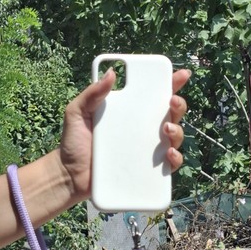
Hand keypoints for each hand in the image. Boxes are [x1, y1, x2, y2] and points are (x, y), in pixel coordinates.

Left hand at [59, 67, 190, 201]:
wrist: (70, 176)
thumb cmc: (73, 143)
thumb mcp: (77, 113)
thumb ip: (91, 94)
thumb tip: (110, 73)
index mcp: (128, 112)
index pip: (153, 95)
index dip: (170, 83)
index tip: (180, 75)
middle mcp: (141, 130)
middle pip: (170, 114)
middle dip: (178, 105)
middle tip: (172, 102)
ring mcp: (146, 151)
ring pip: (173, 138)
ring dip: (177, 131)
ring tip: (166, 129)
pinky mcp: (147, 172)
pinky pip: (168, 165)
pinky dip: (174, 159)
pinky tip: (168, 153)